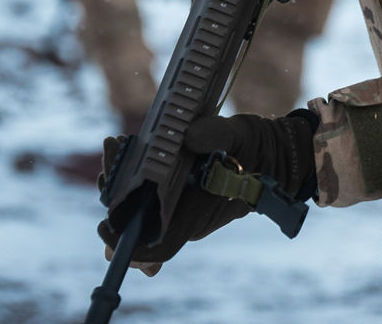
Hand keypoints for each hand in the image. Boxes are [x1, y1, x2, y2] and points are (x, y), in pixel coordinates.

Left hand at [97, 110, 317, 270]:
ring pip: (140, 206)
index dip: (127, 242)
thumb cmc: (261, 150)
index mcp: (197, 217)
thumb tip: (189, 134)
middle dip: (116, 202)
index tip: (104, 224)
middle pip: (139, 226)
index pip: (155, 246)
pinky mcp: (180, 186)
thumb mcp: (242, 137)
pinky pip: (148, 189)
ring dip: (122, 182)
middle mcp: (184, 216)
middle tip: (108, 167)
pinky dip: (133, 171)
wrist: (277, 152)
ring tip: (114, 146)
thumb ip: (217, 135)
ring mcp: (181, 203)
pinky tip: (126, 145)